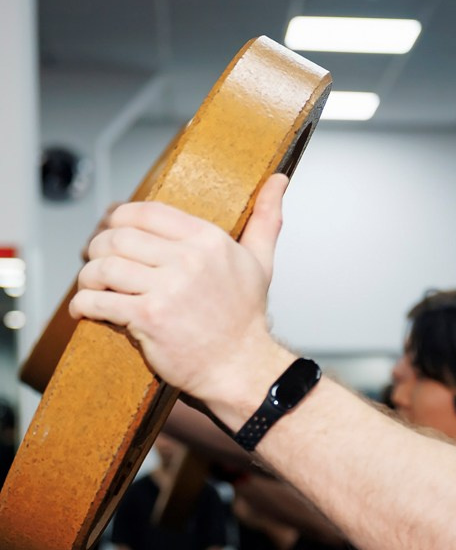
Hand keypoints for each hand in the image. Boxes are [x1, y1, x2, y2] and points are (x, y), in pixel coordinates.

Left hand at [69, 174, 291, 425]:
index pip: (147, 212)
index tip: (111, 229)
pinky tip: (83, 309)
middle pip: (119, 237)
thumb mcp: (261, 262)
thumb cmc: (247, 321)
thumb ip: (265, 219)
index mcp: (208, 241)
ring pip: (105, 266)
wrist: (242, 369)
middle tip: (95, 258)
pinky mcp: (149, 318)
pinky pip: (101, 300)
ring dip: (89, 275)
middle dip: (98, 246)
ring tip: (90, 284)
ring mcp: (167, 290)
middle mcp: (188, 261)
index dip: (120, 218)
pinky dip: (84, 304)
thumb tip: (278, 180)